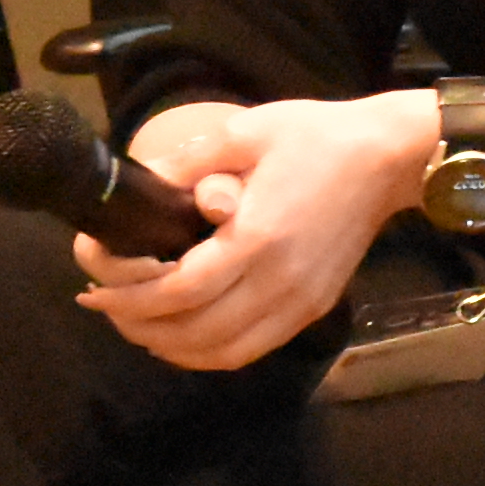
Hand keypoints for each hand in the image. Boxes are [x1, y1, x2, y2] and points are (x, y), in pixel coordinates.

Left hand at [81, 90, 429, 370]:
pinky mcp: (313, 308)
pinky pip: (251, 350)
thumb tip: (137, 186)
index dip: (129, 299)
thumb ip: (188, 163)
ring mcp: (299, 301)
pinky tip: (185, 337)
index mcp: (257, 237)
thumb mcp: (245, 131)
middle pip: (193, 332)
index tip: (93, 290)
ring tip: (138, 326)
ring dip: (171, 348)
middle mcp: (278, 281)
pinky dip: (210, 354)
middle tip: (104, 308)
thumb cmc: (317, 137)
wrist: (391, 159)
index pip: (179, 291)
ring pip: (222, 353)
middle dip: (139, 327)